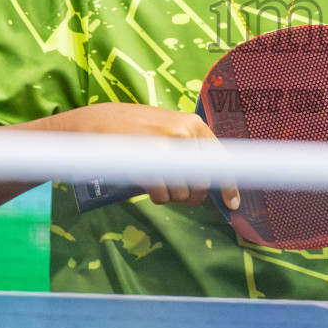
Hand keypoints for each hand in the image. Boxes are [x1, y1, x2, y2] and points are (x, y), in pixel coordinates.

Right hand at [62, 102, 239, 210]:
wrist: (96, 123)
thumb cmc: (134, 127)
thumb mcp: (168, 126)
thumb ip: (190, 146)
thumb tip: (212, 177)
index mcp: (193, 123)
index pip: (221, 160)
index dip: (229, 186)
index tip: (232, 204)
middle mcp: (185, 134)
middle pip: (204, 182)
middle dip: (193, 194)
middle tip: (178, 194)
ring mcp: (167, 149)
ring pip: (184, 191)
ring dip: (172, 195)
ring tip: (158, 182)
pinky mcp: (148, 166)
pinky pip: (163, 196)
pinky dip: (157, 197)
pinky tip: (148, 186)